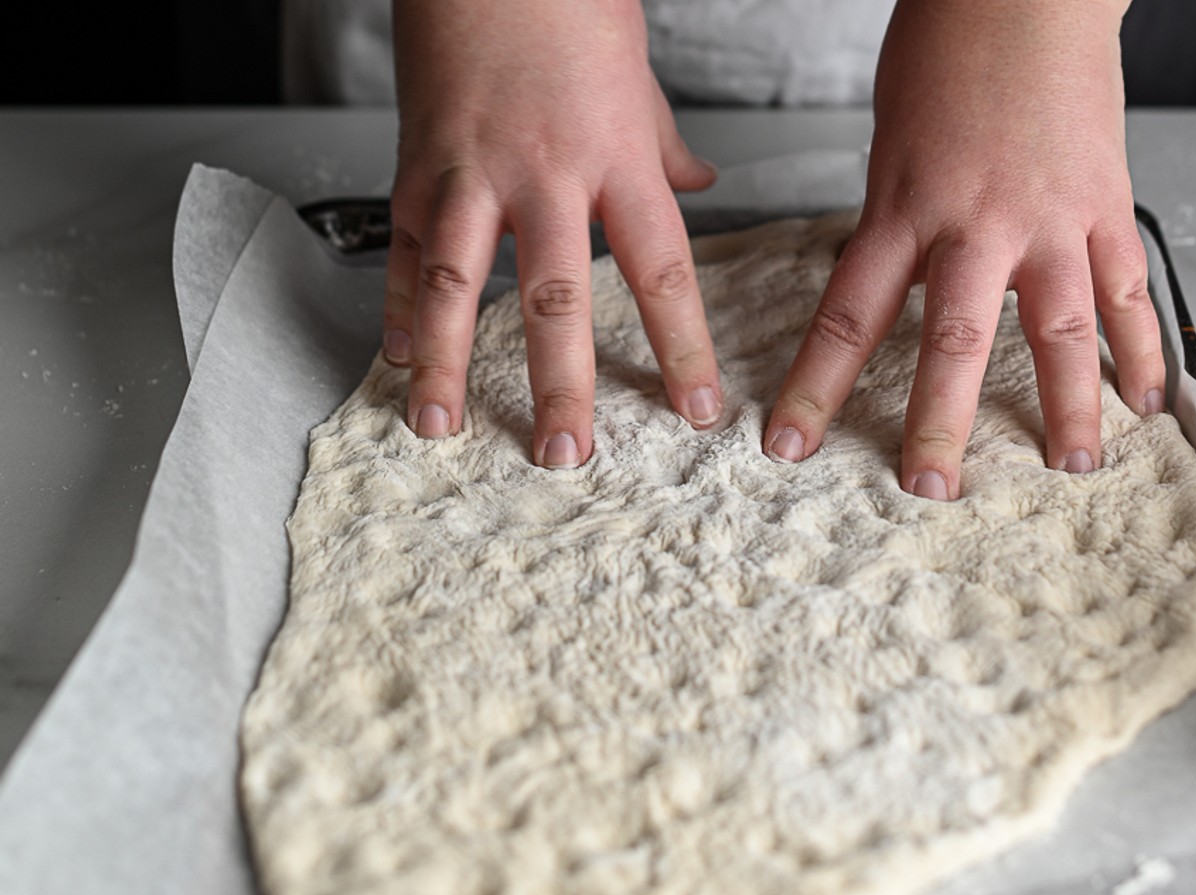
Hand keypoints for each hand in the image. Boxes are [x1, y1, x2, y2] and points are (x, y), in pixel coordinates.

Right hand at [384, 0, 721, 465]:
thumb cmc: (566, 0)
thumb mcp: (639, 76)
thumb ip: (665, 144)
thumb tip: (702, 181)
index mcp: (616, 157)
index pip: (663, 274)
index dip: (682, 349)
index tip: (698, 411)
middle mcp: (546, 174)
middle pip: (557, 299)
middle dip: (561, 385)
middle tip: (566, 453)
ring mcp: (473, 171)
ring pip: (456, 283)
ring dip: (446, 362)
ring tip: (441, 424)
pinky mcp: (418, 164)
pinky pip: (403, 246)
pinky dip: (397, 304)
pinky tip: (396, 353)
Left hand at [763, 0, 1164, 498]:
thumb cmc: (945, 50)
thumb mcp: (888, 141)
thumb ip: (889, 221)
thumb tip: (881, 284)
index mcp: (903, 209)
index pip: (847, 318)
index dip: (815, 389)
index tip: (791, 446)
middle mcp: (975, 225)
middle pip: (952, 341)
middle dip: (939, 422)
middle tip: (930, 489)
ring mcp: (1049, 219)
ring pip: (1059, 327)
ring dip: (1068, 404)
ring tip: (1072, 466)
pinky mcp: (1104, 205)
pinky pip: (1127, 288)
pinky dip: (1141, 346)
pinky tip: (1146, 399)